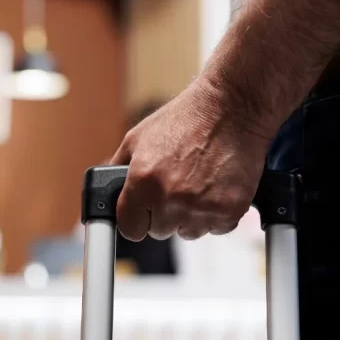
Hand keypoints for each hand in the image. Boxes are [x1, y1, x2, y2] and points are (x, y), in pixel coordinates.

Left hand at [110, 81, 271, 241]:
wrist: (231, 107)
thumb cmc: (186, 119)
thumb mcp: (137, 138)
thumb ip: (117, 170)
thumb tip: (108, 193)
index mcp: (143, 181)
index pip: (130, 228)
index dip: (136, 219)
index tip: (142, 213)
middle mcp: (170, 197)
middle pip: (159, 231)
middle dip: (164, 213)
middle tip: (175, 186)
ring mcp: (202, 206)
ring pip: (188, 232)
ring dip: (190, 216)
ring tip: (197, 184)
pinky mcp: (230, 210)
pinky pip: (216, 228)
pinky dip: (216, 214)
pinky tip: (215, 188)